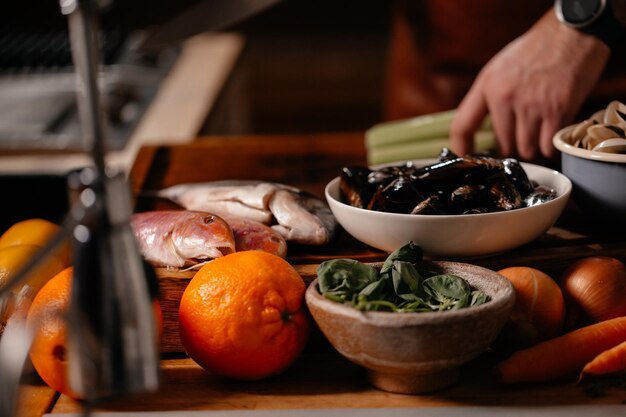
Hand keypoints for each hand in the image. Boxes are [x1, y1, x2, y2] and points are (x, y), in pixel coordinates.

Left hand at [450, 10, 609, 159]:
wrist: (572, 32)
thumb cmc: (535, 50)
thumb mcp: (499, 68)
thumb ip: (488, 96)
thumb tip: (481, 127)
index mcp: (487, 86)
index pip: (462, 125)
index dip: (460, 146)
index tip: (465, 158)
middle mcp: (505, 97)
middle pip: (503, 143)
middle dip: (512, 144)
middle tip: (521, 134)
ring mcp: (531, 104)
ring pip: (526, 148)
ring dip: (533, 145)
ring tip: (539, 130)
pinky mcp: (557, 109)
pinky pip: (548, 144)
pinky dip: (550, 144)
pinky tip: (552, 132)